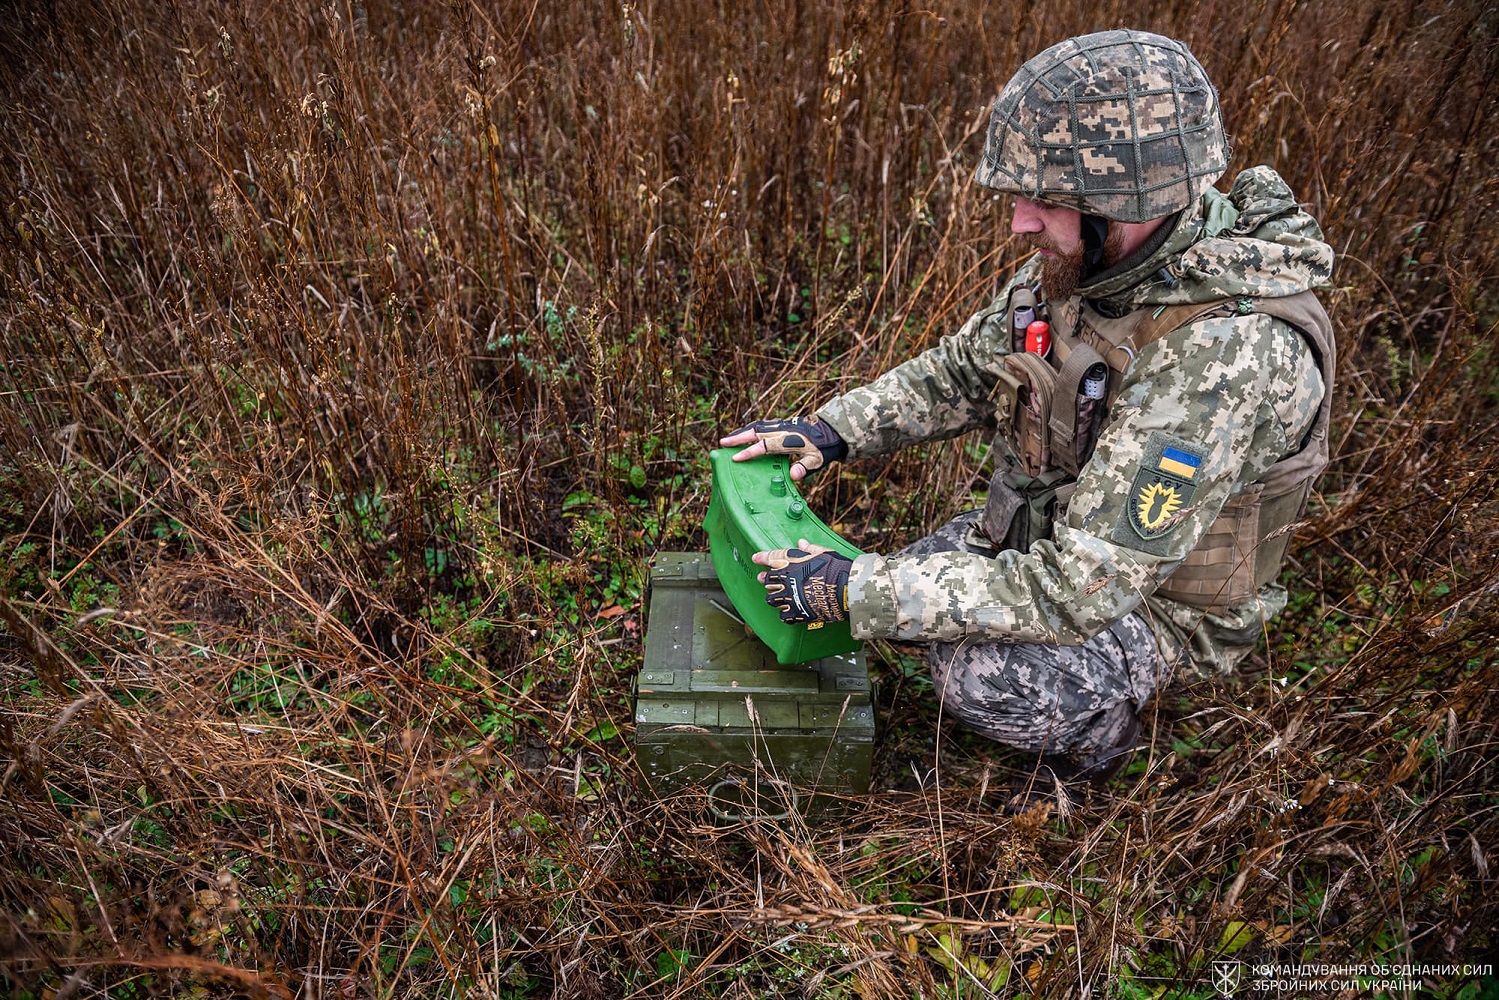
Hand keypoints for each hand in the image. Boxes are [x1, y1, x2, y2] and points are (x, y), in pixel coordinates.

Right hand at [719, 418, 846, 481]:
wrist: (831, 431)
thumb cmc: (823, 448)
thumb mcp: (817, 461)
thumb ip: (804, 468)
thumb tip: (793, 477)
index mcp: (788, 440)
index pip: (764, 446)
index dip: (750, 452)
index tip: (736, 458)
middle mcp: (782, 431)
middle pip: (755, 433)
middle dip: (738, 438)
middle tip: (723, 443)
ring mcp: (781, 426)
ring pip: (757, 427)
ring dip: (741, 432)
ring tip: (727, 439)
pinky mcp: (781, 424)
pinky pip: (762, 426)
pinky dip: (750, 429)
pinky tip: (743, 435)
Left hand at [753, 539, 851, 624]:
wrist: (845, 589)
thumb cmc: (835, 568)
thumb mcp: (823, 553)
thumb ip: (810, 549)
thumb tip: (801, 542)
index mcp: (792, 563)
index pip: (772, 558)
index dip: (762, 558)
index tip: (755, 558)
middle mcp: (787, 579)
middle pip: (768, 580)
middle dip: (766, 579)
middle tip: (764, 580)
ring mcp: (791, 596)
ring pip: (772, 599)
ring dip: (774, 597)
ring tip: (777, 597)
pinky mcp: (797, 611)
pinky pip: (783, 615)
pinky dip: (785, 613)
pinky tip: (788, 611)